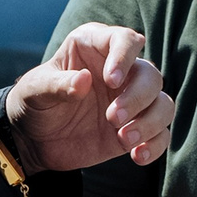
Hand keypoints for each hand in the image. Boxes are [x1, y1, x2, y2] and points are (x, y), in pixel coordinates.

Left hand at [5, 24, 175, 172]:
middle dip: (137, 97)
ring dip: (150, 122)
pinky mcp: (137, 129)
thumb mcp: (35, 90)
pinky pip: (161, 134)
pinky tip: (136, 156)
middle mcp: (121, 71)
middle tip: (113, 118)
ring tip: (123, 140)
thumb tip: (84, 80)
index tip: (111, 80)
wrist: (33, 140)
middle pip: (150, 75)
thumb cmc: (33, 103)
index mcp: (96, 48)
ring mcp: (132, 101)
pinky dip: (155, 145)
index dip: (124, 57)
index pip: (125, 40)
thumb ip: (57, 84)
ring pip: (163, 104)